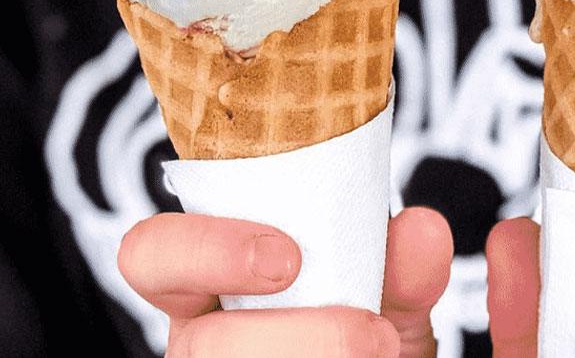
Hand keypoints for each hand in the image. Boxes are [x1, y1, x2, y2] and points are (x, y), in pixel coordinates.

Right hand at [118, 207, 452, 357]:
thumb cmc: (370, 333)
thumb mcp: (394, 299)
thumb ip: (405, 267)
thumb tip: (420, 230)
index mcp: (215, 284)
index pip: (153, 254)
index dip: (203, 250)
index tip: (286, 259)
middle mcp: (204, 339)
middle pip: (202, 342)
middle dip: (299, 336)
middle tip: (371, 332)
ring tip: (376, 354)